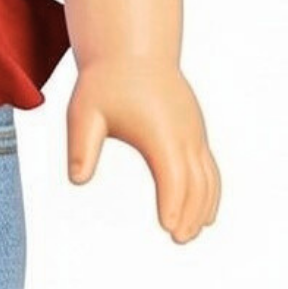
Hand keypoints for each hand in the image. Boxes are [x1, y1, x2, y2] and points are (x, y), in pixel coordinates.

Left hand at [66, 55, 219, 242]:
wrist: (132, 48)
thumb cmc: (105, 82)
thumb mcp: (85, 111)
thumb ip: (82, 146)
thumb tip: (77, 179)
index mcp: (159, 131)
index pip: (172, 175)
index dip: (172, 203)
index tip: (168, 229)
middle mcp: (183, 133)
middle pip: (196, 183)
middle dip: (189, 214)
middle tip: (178, 240)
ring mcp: (194, 131)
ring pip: (209, 178)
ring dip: (204, 207)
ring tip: (190, 233)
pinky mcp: (195, 129)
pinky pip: (210, 167)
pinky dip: (210, 191)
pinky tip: (201, 211)